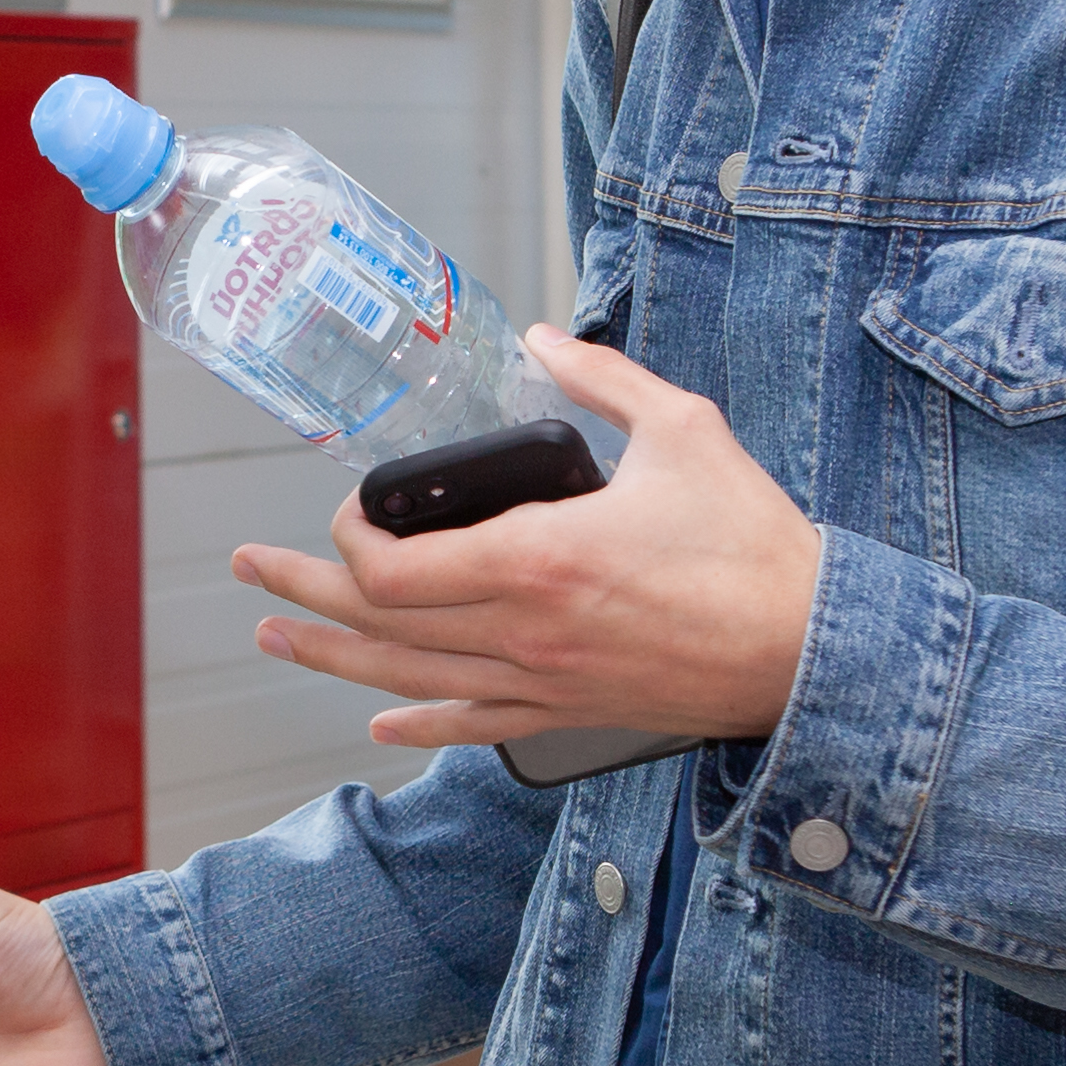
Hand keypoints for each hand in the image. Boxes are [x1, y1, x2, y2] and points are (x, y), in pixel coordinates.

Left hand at [236, 326, 821, 753]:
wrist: (814, 648)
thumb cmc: (754, 543)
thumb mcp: (683, 430)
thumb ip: (601, 380)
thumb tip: (543, 339)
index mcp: (540, 558)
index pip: (397, 568)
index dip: (350, 541)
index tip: (351, 509)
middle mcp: (524, 632)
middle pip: (381, 624)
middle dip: (304, 594)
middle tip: (251, 568)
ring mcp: (542, 683)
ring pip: (408, 679)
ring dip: (330, 659)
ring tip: (273, 638)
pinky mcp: (569, 713)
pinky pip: (474, 726)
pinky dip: (417, 722)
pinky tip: (377, 720)